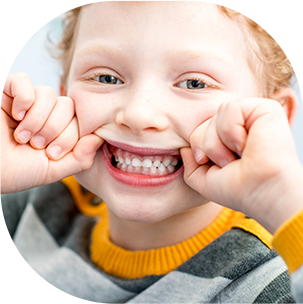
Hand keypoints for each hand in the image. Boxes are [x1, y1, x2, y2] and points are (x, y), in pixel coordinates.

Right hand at [0, 73, 102, 193]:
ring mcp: (25, 101)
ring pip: (48, 94)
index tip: (52, 153)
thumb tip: (99, 137)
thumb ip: (80, 157)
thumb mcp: (53, 170)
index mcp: (58, 130)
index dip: (70, 136)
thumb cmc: (15, 172)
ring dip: (37, 119)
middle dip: (54, 129)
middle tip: (36, 145)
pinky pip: (23, 80)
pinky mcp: (5, 91)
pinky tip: (15, 115)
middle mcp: (44, 113)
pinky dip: (23, 99)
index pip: (79, 120)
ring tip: (22, 137)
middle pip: (67, 105)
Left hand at [181, 98, 302, 232]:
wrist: (260, 191)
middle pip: (203, 125)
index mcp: (229, 141)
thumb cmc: (237, 189)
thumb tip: (184, 148)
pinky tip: (246, 143)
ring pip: (213, 118)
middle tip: (229, 163)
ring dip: (219, 143)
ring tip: (240, 155)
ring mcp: (251, 118)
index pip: (199, 132)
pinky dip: (231, 130)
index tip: (218, 167)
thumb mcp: (204, 179)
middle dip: (208, 148)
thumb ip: (190, 164)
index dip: (200, 150)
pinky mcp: (263, 109)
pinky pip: (228, 109)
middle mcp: (240, 128)